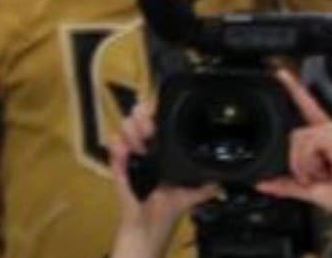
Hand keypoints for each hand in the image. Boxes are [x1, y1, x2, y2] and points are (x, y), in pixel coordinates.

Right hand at [109, 101, 215, 257]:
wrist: (147, 229)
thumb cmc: (166, 211)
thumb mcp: (190, 196)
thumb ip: (206, 185)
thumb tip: (225, 175)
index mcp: (163, 153)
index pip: (158, 123)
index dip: (155, 112)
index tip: (157, 110)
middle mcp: (145, 150)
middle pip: (138, 119)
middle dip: (142, 118)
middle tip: (148, 129)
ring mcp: (129, 156)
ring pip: (124, 129)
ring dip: (132, 132)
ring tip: (139, 146)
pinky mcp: (117, 166)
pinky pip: (113, 148)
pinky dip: (118, 147)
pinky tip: (125, 150)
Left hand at [255, 69, 331, 208]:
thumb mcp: (315, 191)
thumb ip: (289, 186)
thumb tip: (263, 184)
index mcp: (327, 140)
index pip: (309, 109)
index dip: (295, 89)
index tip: (280, 73)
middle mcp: (331, 131)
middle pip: (296, 134)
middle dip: (299, 160)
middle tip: (317, 177)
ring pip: (300, 139)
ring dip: (305, 165)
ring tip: (324, 176)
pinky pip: (309, 144)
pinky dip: (311, 162)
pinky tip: (327, 170)